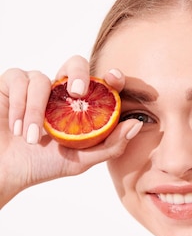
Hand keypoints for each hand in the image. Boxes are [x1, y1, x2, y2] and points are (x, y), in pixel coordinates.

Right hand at [0, 56, 141, 207]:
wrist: (7, 171)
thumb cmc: (42, 165)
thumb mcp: (81, 161)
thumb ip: (110, 145)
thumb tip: (136, 124)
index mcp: (80, 106)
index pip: (99, 84)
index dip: (111, 77)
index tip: (115, 80)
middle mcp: (59, 92)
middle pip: (75, 64)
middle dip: (78, 73)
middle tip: (77, 93)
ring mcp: (35, 86)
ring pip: (42, 79)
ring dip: (37, 111)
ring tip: (32, 139)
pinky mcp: (11, 84)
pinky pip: (19, 80)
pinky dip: (20, 105)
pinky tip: (18, 128)